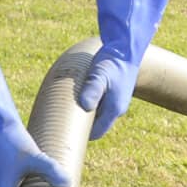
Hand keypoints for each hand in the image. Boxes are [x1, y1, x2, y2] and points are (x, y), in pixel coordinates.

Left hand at [77, 0, 175, 139]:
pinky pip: (98, 106)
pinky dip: (88, 107)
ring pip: (97, 116)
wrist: (126, 48)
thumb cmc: (113, 62)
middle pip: (96, 126)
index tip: (65, 138)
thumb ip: (92, 90)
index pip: (96, 133)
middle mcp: (116, 108)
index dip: (82, 138)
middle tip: (61, 128)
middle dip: (81, 128)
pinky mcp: (113, 93)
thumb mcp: (100, 75)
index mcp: (115, 109)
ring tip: (65, 115)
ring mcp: (116, 100)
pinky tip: (76, 101)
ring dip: (84, 116)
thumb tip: (84, 106)